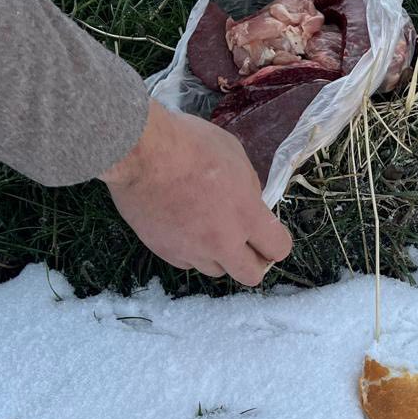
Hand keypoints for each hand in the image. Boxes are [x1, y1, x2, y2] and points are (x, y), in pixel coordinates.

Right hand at [102, 100, 291, 284]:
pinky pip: (188, 262)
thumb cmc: (188, 143)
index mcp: (246, 215)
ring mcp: (192, 251)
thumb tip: (250, 201)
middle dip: (253, 263)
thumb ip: (248, 186)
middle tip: (245, 246)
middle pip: (251, 276)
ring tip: (207, 230)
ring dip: (219, 256)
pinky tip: (183, 228)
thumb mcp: (233, 154)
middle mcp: (222, 241)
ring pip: (217, 271)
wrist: (139, 151)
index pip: (278, 249)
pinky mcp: (165, 252)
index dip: (275, 243)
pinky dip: (190, 251)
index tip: (268, 236)